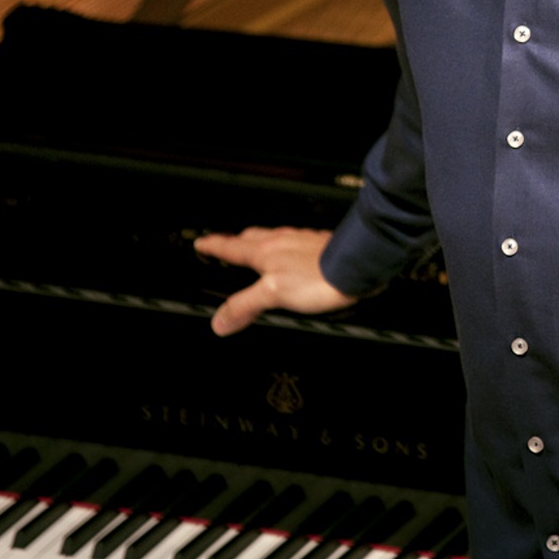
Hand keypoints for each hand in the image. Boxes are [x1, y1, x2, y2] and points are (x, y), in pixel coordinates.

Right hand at [195, 226, 356, 335]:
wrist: (356, 265)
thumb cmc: (319, 276)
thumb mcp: (274, 293)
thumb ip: (245, 305)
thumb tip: (220, 320)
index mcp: (265, 252)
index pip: (231, 247)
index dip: (213, 246)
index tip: (201, 243)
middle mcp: (281, 241)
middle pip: (251, 237)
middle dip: (235, 240)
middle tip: (225, 242)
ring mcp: (301, 241)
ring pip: (273, 237)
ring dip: (259, 241)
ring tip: (256, 247)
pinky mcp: (320, 246)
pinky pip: (294, 242)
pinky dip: (285, 247)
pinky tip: (294, 254)